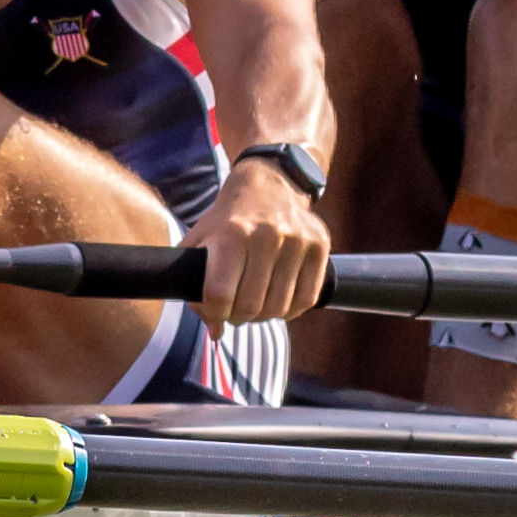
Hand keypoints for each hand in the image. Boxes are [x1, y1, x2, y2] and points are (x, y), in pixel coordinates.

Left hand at [205, 151, 332, 326]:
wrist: (268, 184)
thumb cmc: (228, 219)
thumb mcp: (201, 240)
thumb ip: (196, 285)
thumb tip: (215, 331)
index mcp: (231, 233)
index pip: (220, 295)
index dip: (214, 314)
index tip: (215, 313)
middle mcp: (267, 235)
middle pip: (250, 306)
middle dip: (238, 317)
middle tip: (235, 310)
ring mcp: (297, 240)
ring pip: (279, 308)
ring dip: (264, 315)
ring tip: (256, 302)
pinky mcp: (319, 246)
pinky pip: (306, 299)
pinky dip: (290, 310)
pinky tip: (278, 299)